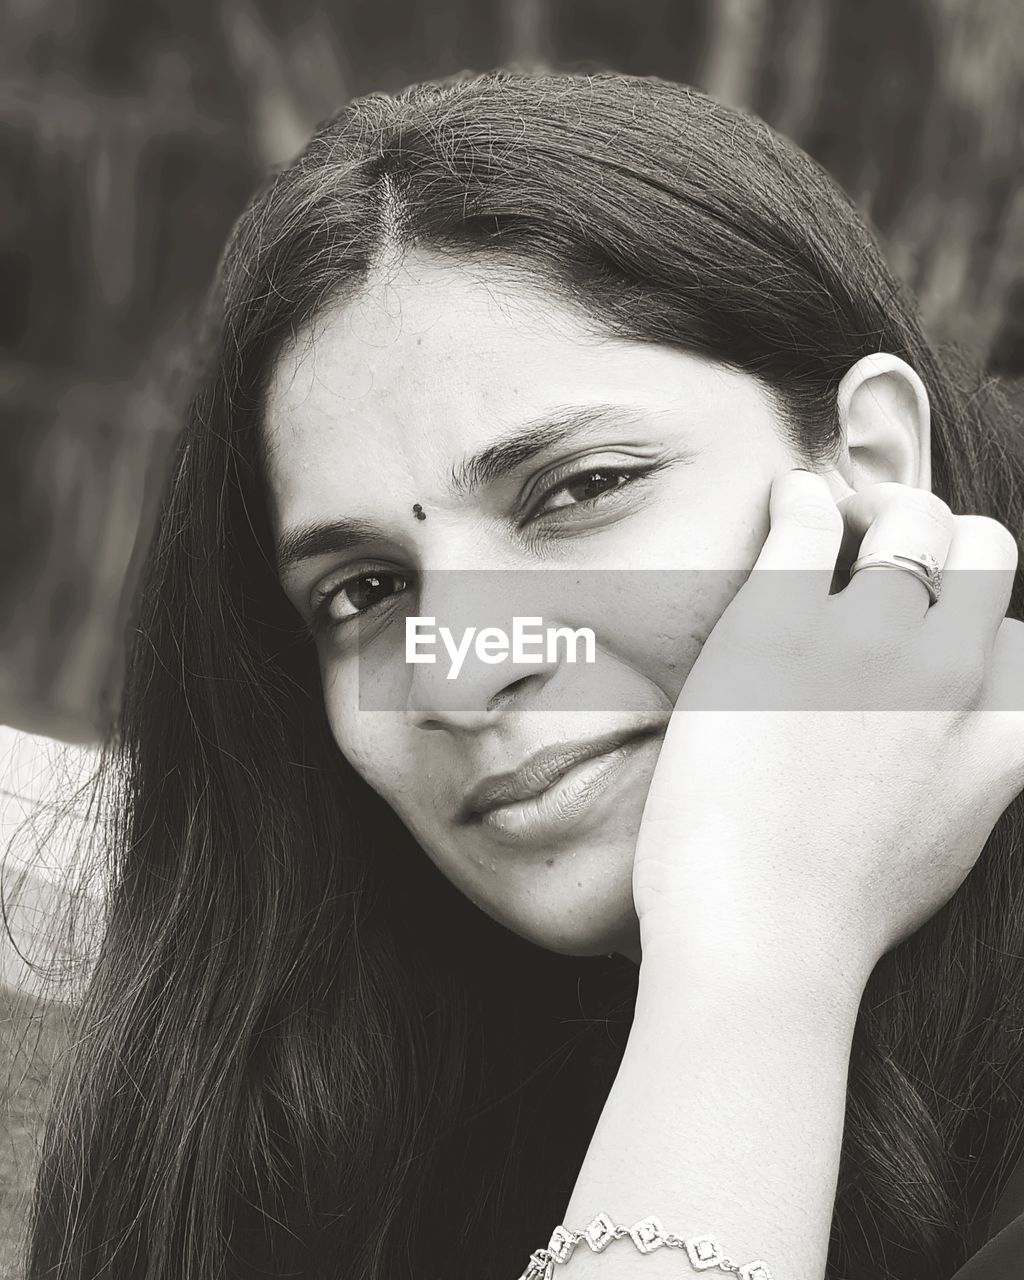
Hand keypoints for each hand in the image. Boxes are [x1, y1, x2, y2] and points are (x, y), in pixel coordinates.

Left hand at [632, 468, 1023, 983]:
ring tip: (834, 532)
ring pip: (908, 519)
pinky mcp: (777, 625)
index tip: (936, 628)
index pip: (1021, 630)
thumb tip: (977, 725)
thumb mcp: (953, 838)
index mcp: (1005, 727)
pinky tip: (786, 507)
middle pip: (982, 548)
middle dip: (940, 546)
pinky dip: (800, 500)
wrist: (757, 937)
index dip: (978, 623)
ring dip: (873, 515)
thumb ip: (977, 764)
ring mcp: (867, 641)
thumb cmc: (840, 909)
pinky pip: (807, 516)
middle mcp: (952, 670)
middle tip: (883, 559)